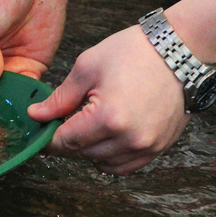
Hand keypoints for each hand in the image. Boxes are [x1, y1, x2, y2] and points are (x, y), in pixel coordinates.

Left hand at [29, 25, 189, 174]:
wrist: (179, 50)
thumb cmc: (135, 52)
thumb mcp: (88, 67)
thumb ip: (60, 98)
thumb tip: (36, 115)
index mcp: (108, 118)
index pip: (66, 141)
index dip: (49, 138)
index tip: (41, 130)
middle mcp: (129, 138)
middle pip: (82, 154)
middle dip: (67, 141)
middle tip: (62, 123)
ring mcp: (147, 146)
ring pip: (103, 163)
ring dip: (89, 150)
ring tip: (87, 126)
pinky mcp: (159, 147)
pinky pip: (125, 166)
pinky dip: (110, 157)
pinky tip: (106, 138)